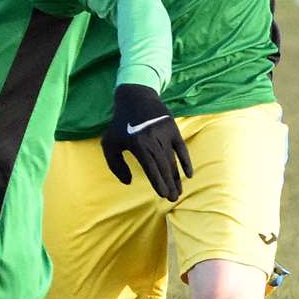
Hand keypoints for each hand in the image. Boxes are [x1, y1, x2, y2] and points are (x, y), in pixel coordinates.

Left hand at [101, 83, 191, 200]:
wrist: (135, 98)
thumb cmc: (120, 125)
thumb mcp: (109, 143)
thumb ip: (116, 165)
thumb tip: (129, 182)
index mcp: (137, 143)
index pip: (150, 166)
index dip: (157, 181)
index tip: (163, 194)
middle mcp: (153, 139)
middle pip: (163, 166)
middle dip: (169, 184)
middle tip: (172, 199)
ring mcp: (165, 134)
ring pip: (173, 160)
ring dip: (176, 177)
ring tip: (178, 192)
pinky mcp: (173, 129)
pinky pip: (182, 149)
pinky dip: (186, 161)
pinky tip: (188, 175)